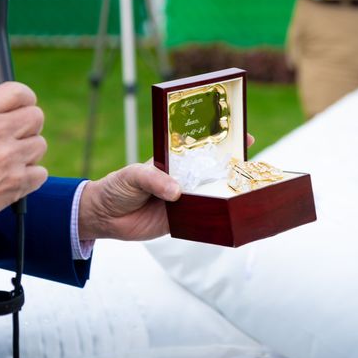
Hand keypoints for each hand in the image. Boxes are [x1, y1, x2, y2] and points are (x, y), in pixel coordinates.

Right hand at [0, 82, 47, 233]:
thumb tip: (7, 112)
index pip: (18, 92)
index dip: (25, 99)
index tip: (23, 108)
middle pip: (36, 116)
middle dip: (28, 127)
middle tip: (16, 138)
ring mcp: (11, 158)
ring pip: (40, 145)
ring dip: (28, 153)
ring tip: (8, 162)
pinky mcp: (19, 183)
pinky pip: (41, 172)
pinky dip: (30, 177)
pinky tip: (12, 179)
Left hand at [78, 134, 254, 240]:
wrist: (104, 216)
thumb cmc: (117, 186)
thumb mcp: (133, 175)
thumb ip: (154, 180)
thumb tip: (176, 192)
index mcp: (172, 161)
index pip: (200, 148)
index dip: (221, 141)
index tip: (244, 136)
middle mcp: (181, 179)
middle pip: (212, 172)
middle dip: (232, 168)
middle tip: (253, 168)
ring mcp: (182, 200)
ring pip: (210, 196)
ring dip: (225, 195)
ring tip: (246, 193)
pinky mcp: (180, 221)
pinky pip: (200, 219)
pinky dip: (213, 220)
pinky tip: (228, 218)